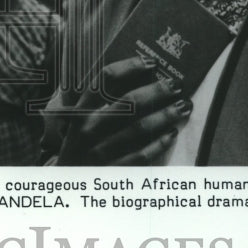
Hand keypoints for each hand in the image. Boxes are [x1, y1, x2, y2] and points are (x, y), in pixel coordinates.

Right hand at [58, 57, 192, 164]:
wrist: (65, 185)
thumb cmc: (78, 148)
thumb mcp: (79, 123)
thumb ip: (99, 104)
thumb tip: (136, 81)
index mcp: (80, 112)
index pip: (105, 80)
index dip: (130, 67)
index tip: (150, 62)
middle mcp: (88, 129)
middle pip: (128, 102)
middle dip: (156, 91)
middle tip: (174, 85)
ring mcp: (100, 152)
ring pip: (139, 128)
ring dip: (164, 115)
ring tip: (181, 107)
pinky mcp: (112, 172)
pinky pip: (142, 155)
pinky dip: (159, 144)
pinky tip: (171, 134)